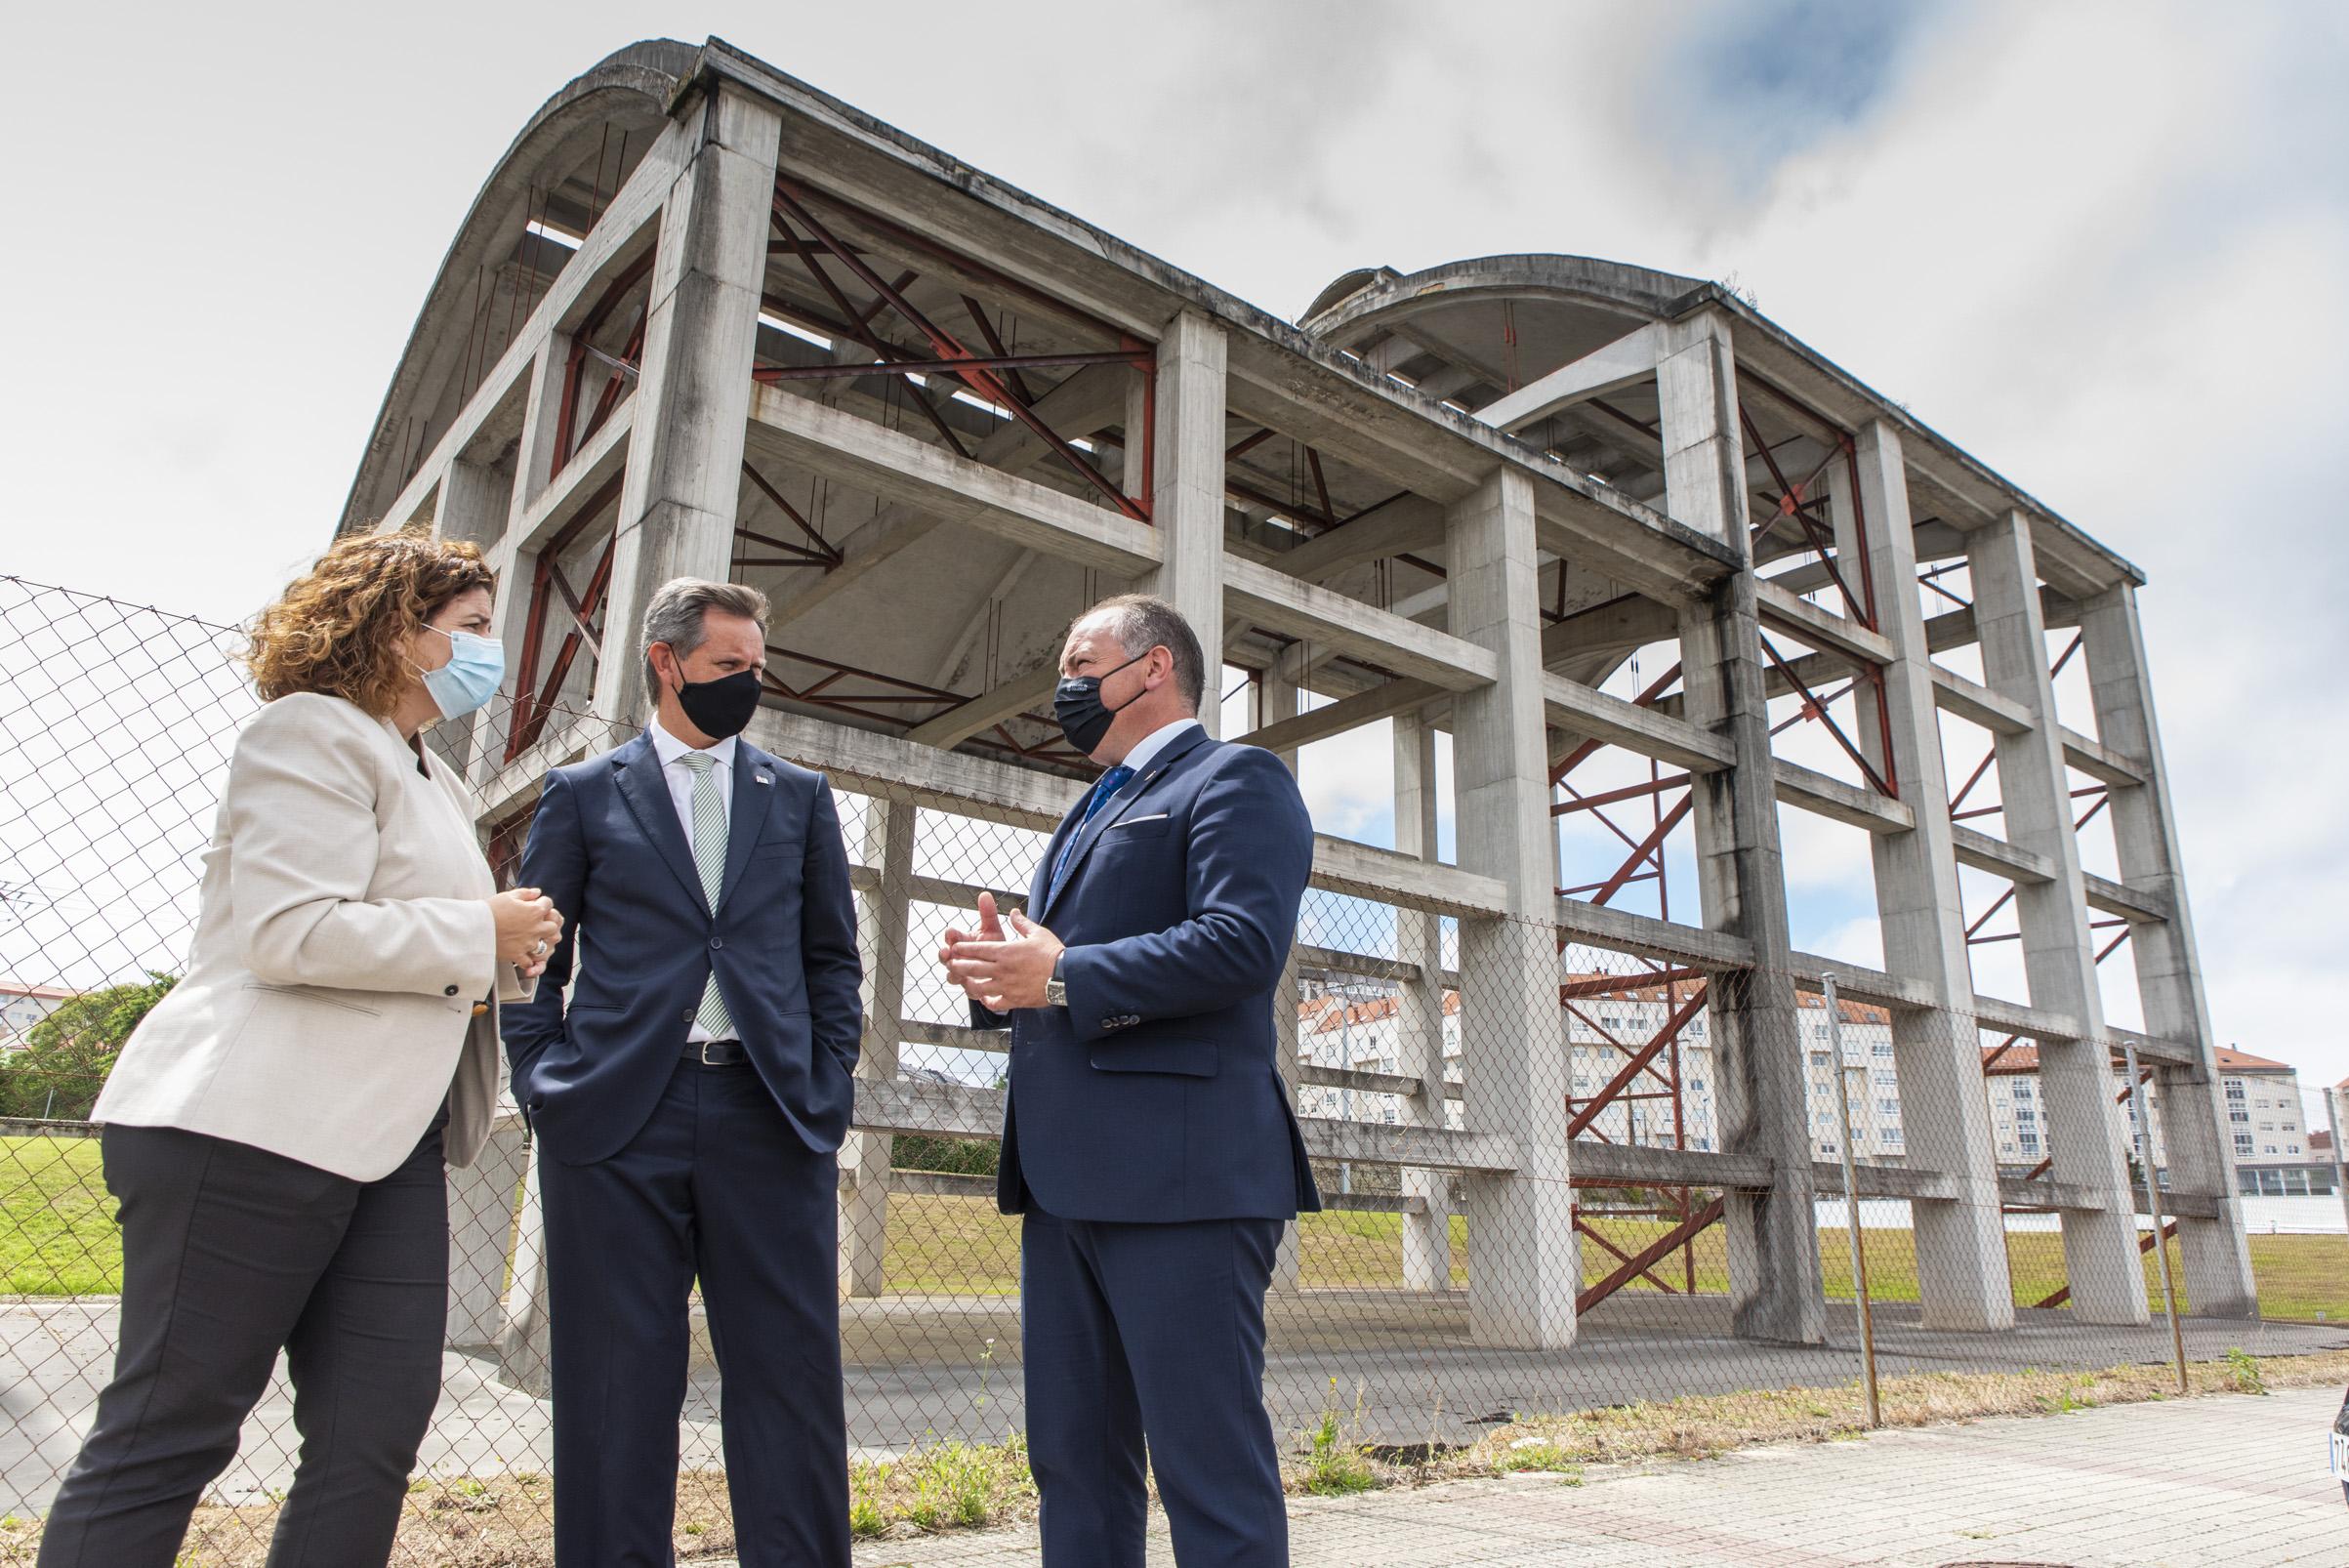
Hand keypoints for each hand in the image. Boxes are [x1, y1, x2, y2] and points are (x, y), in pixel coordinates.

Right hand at [490, 886, 562, 968]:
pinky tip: (523, 955)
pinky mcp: (518, 954)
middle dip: (548, 923)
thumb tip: (538, 892)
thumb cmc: (490, 909)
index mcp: (534, 911)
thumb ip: (526, 893)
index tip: (536, 904)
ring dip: (540, 942)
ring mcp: (528, 943)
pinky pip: (529, 962)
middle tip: (538, 923)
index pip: (548, 904)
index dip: (543, 903)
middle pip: (553, 927)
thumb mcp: (508, 896)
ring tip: (531, 939)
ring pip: (545, 945)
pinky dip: (527, 960)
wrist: (474, 926)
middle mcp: (535, 928)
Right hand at [937, 890, 1004, 995]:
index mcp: (961, 942)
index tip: (951, 932)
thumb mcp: (992, 929)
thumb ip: (988, 913)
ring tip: (956, 971)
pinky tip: (975, 988)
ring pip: (952, 975)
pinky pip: (967, 990)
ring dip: (953, 973)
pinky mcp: (971, 987)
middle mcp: (958, 958)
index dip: (950, 934)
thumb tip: (985, 894)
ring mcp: (962, 973)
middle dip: (944, 954)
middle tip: (946, 952)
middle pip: (944, 956)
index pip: (951, 936)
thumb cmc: (994, 945)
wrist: (1004, 966)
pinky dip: (970, 988)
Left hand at [940, 897, 1063, 1011]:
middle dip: (959, 965)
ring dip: (968, 984)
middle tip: (951, 963)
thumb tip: (1013, 912)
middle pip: (973, 968)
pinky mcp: (1014, 1000)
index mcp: (1006, 951)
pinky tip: (985, 999)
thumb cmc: (1053, 953)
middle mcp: (1002, 969)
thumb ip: (1021, 923)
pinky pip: (995, 1003)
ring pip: (979, 987)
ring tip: (963, 982)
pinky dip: (988, 1001)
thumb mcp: (1037, 933)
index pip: (978, 949)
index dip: (964, 948)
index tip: (955, 947)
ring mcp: (1006, 986)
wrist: (1066, 976)